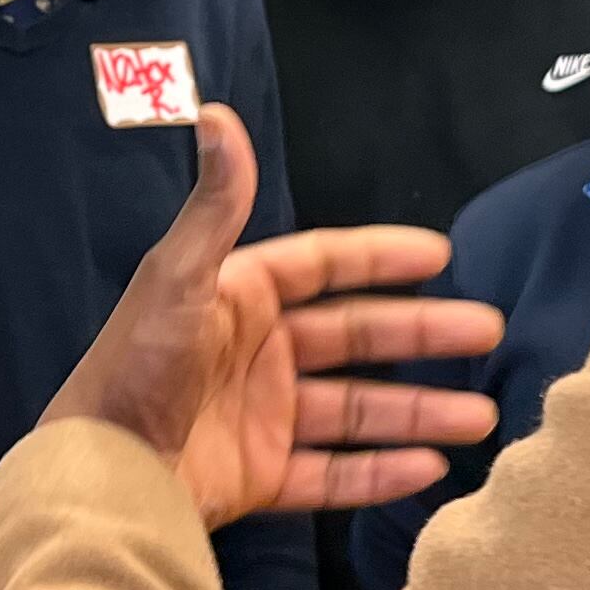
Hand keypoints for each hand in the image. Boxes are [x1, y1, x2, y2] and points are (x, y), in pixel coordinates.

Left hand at [41, 104, 503, 528]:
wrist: (102, 474)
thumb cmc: (135, 368)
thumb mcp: (178, 278)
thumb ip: (215, 204)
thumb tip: (217, 112)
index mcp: (239, 299)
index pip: (323, 267)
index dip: (381, 257)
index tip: (440, 254)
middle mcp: (256, 353)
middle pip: (356, 338)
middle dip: (423, 334)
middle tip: (487, 331)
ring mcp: (262, 417)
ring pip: (358, 410)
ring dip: (419, 412)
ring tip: (481, 416)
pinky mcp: (261, 477)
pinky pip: (334, 474)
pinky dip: (381, 473)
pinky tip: (428, 469)